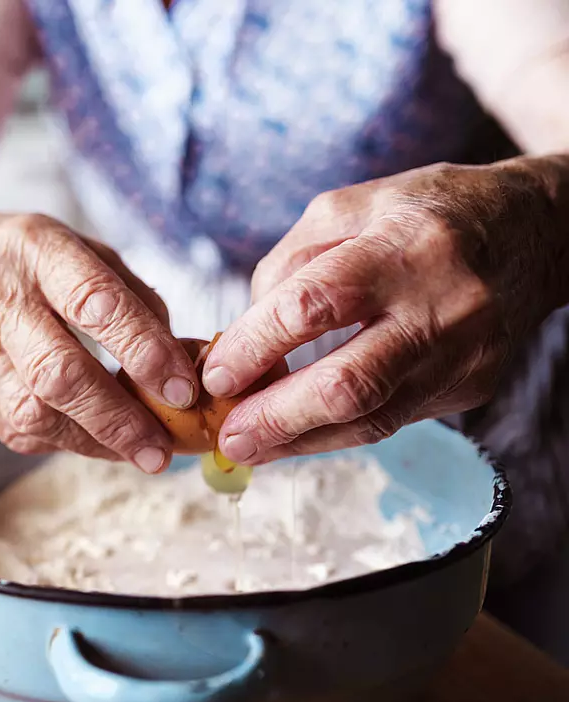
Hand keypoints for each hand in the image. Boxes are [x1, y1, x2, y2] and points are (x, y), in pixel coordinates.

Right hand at [0, 208, 198, 472]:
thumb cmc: (25, 260)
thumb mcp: (81, 249)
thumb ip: (133, 299)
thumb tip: (181, 362)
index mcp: (35, 249)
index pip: (93, 302)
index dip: (142, 350)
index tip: (182, 389)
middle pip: (57, 372)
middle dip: (117, 418)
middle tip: (161, 448)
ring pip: (32, 413)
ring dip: (93, 441)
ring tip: (139, 452)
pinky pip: (16, 429)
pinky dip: (65, 440)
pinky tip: (97, 440)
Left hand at [202, 159, 568, 463]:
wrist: (530, 233)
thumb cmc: (420, 214)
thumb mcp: (347, 209)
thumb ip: (286, 266)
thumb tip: (241, 339)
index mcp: (403, 246)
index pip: (315, 305)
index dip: (256, 345)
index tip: (215, 374)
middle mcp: (441, 306)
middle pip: (351, 382)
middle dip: (277, 417)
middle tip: (228, 435)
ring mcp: (462, 355)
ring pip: (373, 419)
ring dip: (300, 442)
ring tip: (249, 448)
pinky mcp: (470, 388)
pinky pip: (391, 421)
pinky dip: (335, 433)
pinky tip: (294, 436)